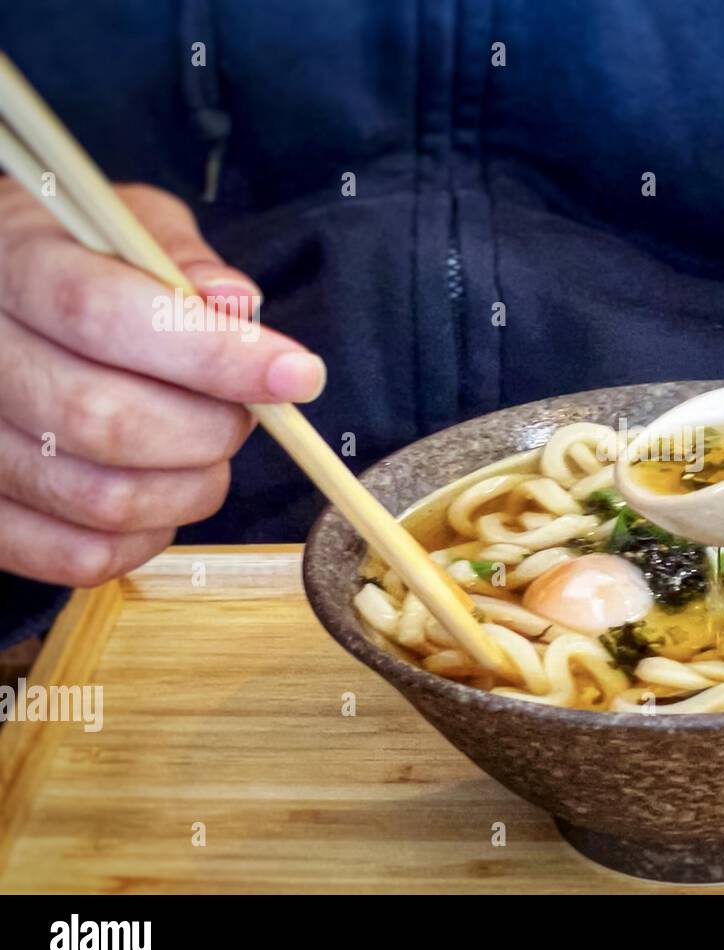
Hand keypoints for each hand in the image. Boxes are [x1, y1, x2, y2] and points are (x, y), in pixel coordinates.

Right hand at [0, 181, 324, 585]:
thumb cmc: (75, 256)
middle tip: (243, 413)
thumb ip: (180, 258)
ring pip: (98, 499)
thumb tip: (236, 305)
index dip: (214, 354)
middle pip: (104, 420)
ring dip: (190, 488)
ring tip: (206, 450)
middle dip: (212, 428)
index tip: (298, 373)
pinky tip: (164, 496)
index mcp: (10, 264)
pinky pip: (77, 556)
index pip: (104, 315)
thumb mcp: (124, 222)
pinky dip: (147, 538)